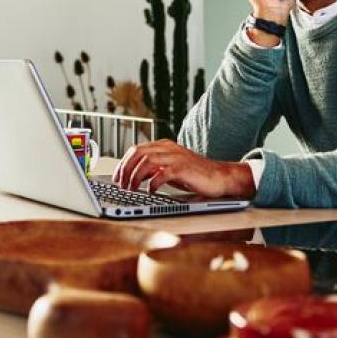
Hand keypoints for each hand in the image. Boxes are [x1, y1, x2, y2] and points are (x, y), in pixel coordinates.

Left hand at [112, 140, 254, 199]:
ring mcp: (176, 157)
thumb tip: (134, 175)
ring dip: (135, 176)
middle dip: (125, 169)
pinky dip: (152, 183)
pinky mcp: (184, 168)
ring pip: (147, 161)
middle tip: (120, 185)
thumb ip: (154, 169)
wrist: (220, 177)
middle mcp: (168, 148)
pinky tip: (150, 191)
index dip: (123, 163)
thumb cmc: (195, 175)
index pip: (136, 149)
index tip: (116, 177)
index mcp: (163, 146)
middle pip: (138, 153)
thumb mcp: (170, 170)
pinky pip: (162, 173)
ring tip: (132, 189)